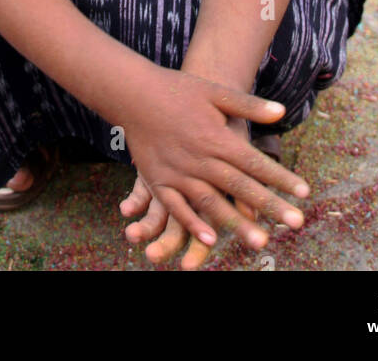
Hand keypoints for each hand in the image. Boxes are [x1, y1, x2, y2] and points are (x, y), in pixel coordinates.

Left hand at [120, 117, 265, 269]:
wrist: (199, 109)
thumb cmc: (223, 130)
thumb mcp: (234, 151)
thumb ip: (240, 185)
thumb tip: (252, 212)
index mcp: (211, 197)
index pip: (203, 234)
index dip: (197, 250)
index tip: (186, 267)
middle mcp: (189, 199)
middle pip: (176, 232)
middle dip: (164, 246)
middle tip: (151, 256)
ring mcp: (170, 189)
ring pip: (156, 218)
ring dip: (144, 228)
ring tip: (131, 235)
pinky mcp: (153, 177)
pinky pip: (141, 195)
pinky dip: (133, 202)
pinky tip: (124, 209)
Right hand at [121, 69, 308, 254]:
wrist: (134, 93)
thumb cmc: (178, 90)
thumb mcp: (215, 92)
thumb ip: (248, 105)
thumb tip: (281, 112)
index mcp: (217, 138)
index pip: (255, 163)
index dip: (281, 178)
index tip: (305, 193)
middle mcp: (200, 159)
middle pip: (240, 187)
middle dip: (270, 206)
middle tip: (296, 223)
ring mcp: (178, 173)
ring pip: (212, 203)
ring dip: (237, 223)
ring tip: (260, 241)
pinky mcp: (158, 181)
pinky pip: (178, 207)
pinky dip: (193, 224)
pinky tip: (210, 239)